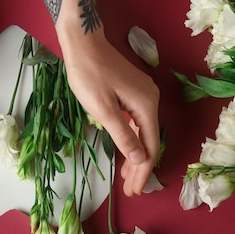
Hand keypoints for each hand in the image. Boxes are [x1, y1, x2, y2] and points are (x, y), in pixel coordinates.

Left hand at [61, 33, 159, 195]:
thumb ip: (122, 135)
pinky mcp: (133, 92)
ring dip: (136, 155)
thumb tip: (141, 159)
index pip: (149, 147)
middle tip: (130, 190)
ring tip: (128, 178)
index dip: (143, 171)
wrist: (84, 43)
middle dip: (140, 168)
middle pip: (149, 141)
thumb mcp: (103, 110)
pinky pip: (137, 122)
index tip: (134, 191)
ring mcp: (143, 95)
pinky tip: (127, 151)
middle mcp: (150, 100)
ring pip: (143, 133)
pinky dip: (132, 139)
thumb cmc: (89, 75)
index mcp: (145, 106)